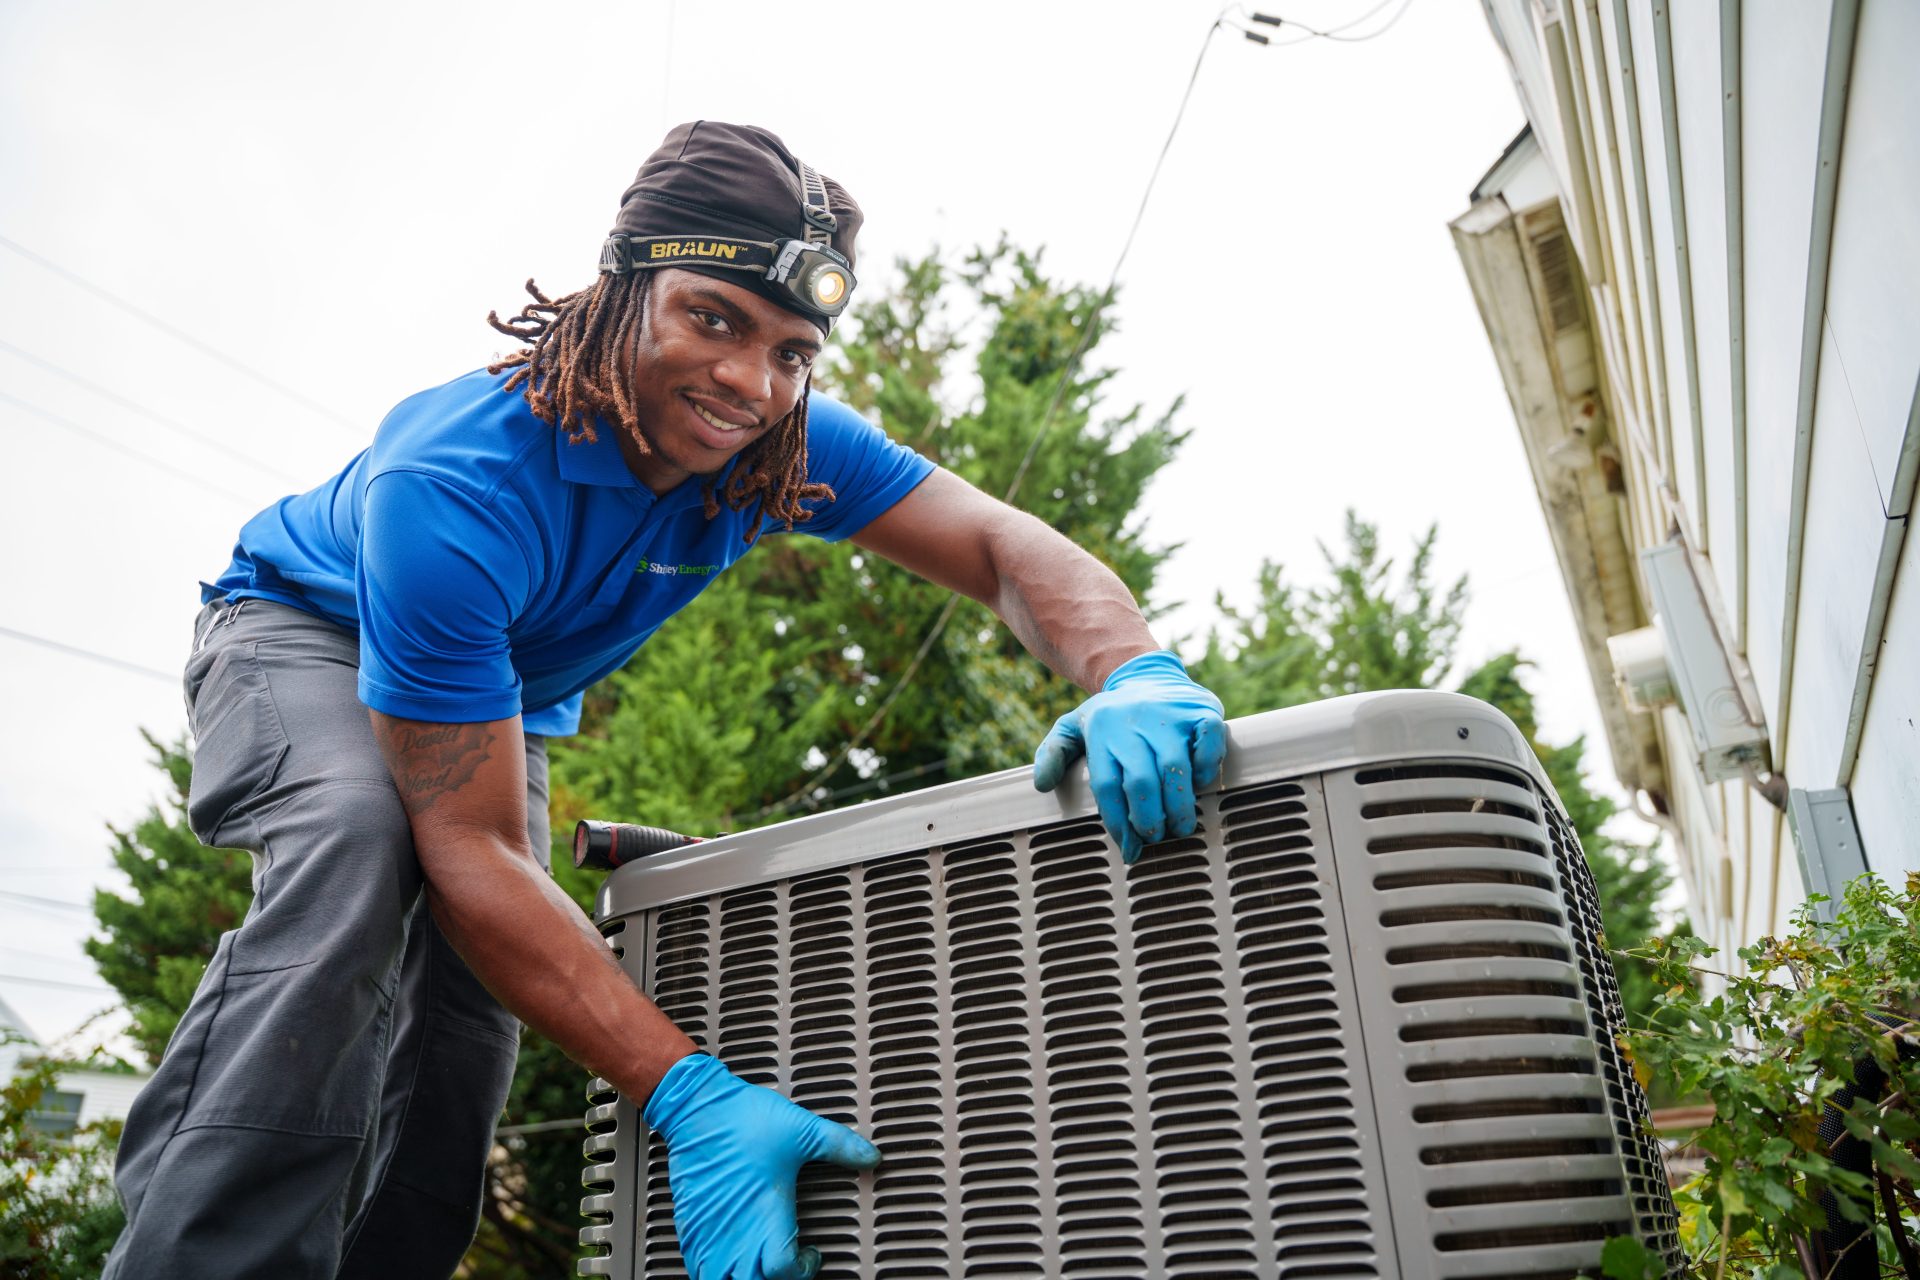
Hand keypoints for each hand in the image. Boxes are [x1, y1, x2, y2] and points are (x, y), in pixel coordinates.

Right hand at [644, 1052, 881, 1279]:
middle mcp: (735, 1230)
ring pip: (717, 1278)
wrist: (697, 1106)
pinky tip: (726, 1251)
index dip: (802, 1271)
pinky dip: (712, 1266)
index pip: (782, 1271)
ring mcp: (708, 1230)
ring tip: (754, 1263)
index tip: (811, 1256)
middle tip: (783, 1265)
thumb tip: (870, 1155)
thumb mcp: (801, 1129)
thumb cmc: (743, 1120)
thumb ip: (838, 1145)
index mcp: (765, 1215)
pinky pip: (695, 1263)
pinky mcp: (689, 1223)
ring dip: (738, 1277)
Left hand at [1031, 649, 1227, 863]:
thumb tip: (1042, 784)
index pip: (1107, 786)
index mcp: (1101, 732)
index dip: (1119, 822)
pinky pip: (1208, 742)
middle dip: (1150, 819)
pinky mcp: (1200, 711)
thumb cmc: (1109, 716)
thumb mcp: (1072, 727)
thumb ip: (1052, 754)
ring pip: (1175, 767)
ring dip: (1179, 805)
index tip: (1129, 848)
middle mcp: (1135, 724)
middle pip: (1141, 781)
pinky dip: (1207, 767)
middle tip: (1157, 837)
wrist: (1145, 674)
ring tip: (1180, 826)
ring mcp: (1169, 716)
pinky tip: (1201, 783)